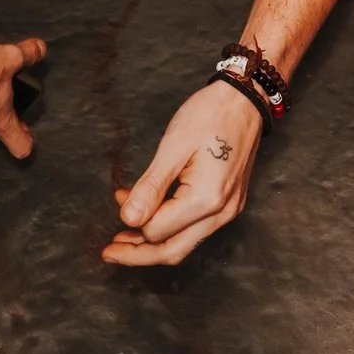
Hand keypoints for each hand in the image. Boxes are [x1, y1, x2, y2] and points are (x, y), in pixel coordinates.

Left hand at [102, 78, 263, 266]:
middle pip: (173, 251)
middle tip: (109, 251)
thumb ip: (151, 187)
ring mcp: (228, 210)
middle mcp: (222, 213)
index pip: (158, 232)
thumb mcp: (173, 147)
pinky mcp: (228, 203)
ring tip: (125, 235)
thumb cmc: (210, 115)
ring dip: (153, 242)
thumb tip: (128, 219)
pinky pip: (195, 227)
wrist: (245, 99)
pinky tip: (152, 212)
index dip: (132, 224)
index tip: (116, 201)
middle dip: (138, 255)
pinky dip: (170, 226)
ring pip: (185, 243)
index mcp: (207, 199)